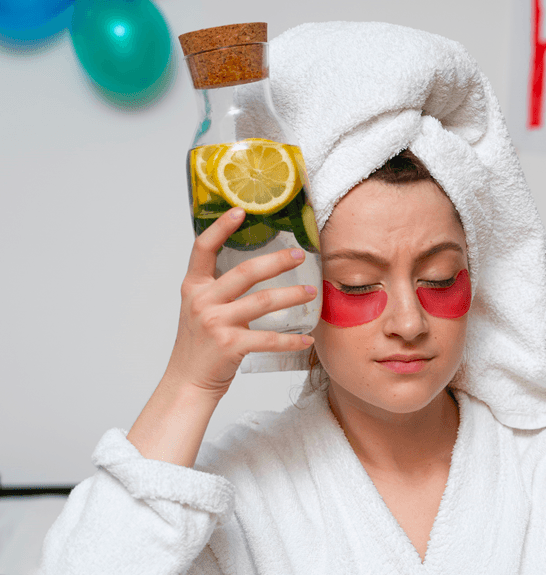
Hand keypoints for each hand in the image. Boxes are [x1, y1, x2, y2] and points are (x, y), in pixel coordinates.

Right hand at [166, 207, 316, 399]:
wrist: (187, 382)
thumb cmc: (200, 343)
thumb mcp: (199, 308)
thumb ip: (218, 287)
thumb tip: (253, 265)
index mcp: (193, 287)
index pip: (203, 249)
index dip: (221, 228)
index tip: (240, 210)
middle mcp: (202, 301)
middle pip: (246, 272)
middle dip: (277, 261)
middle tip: (300, 255)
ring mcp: (215, 323)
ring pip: (263, 301)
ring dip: (292, 295)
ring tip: (310, 291)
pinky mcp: (230, 346)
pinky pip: (269, 338)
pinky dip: (291, 340)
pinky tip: (306, 339)